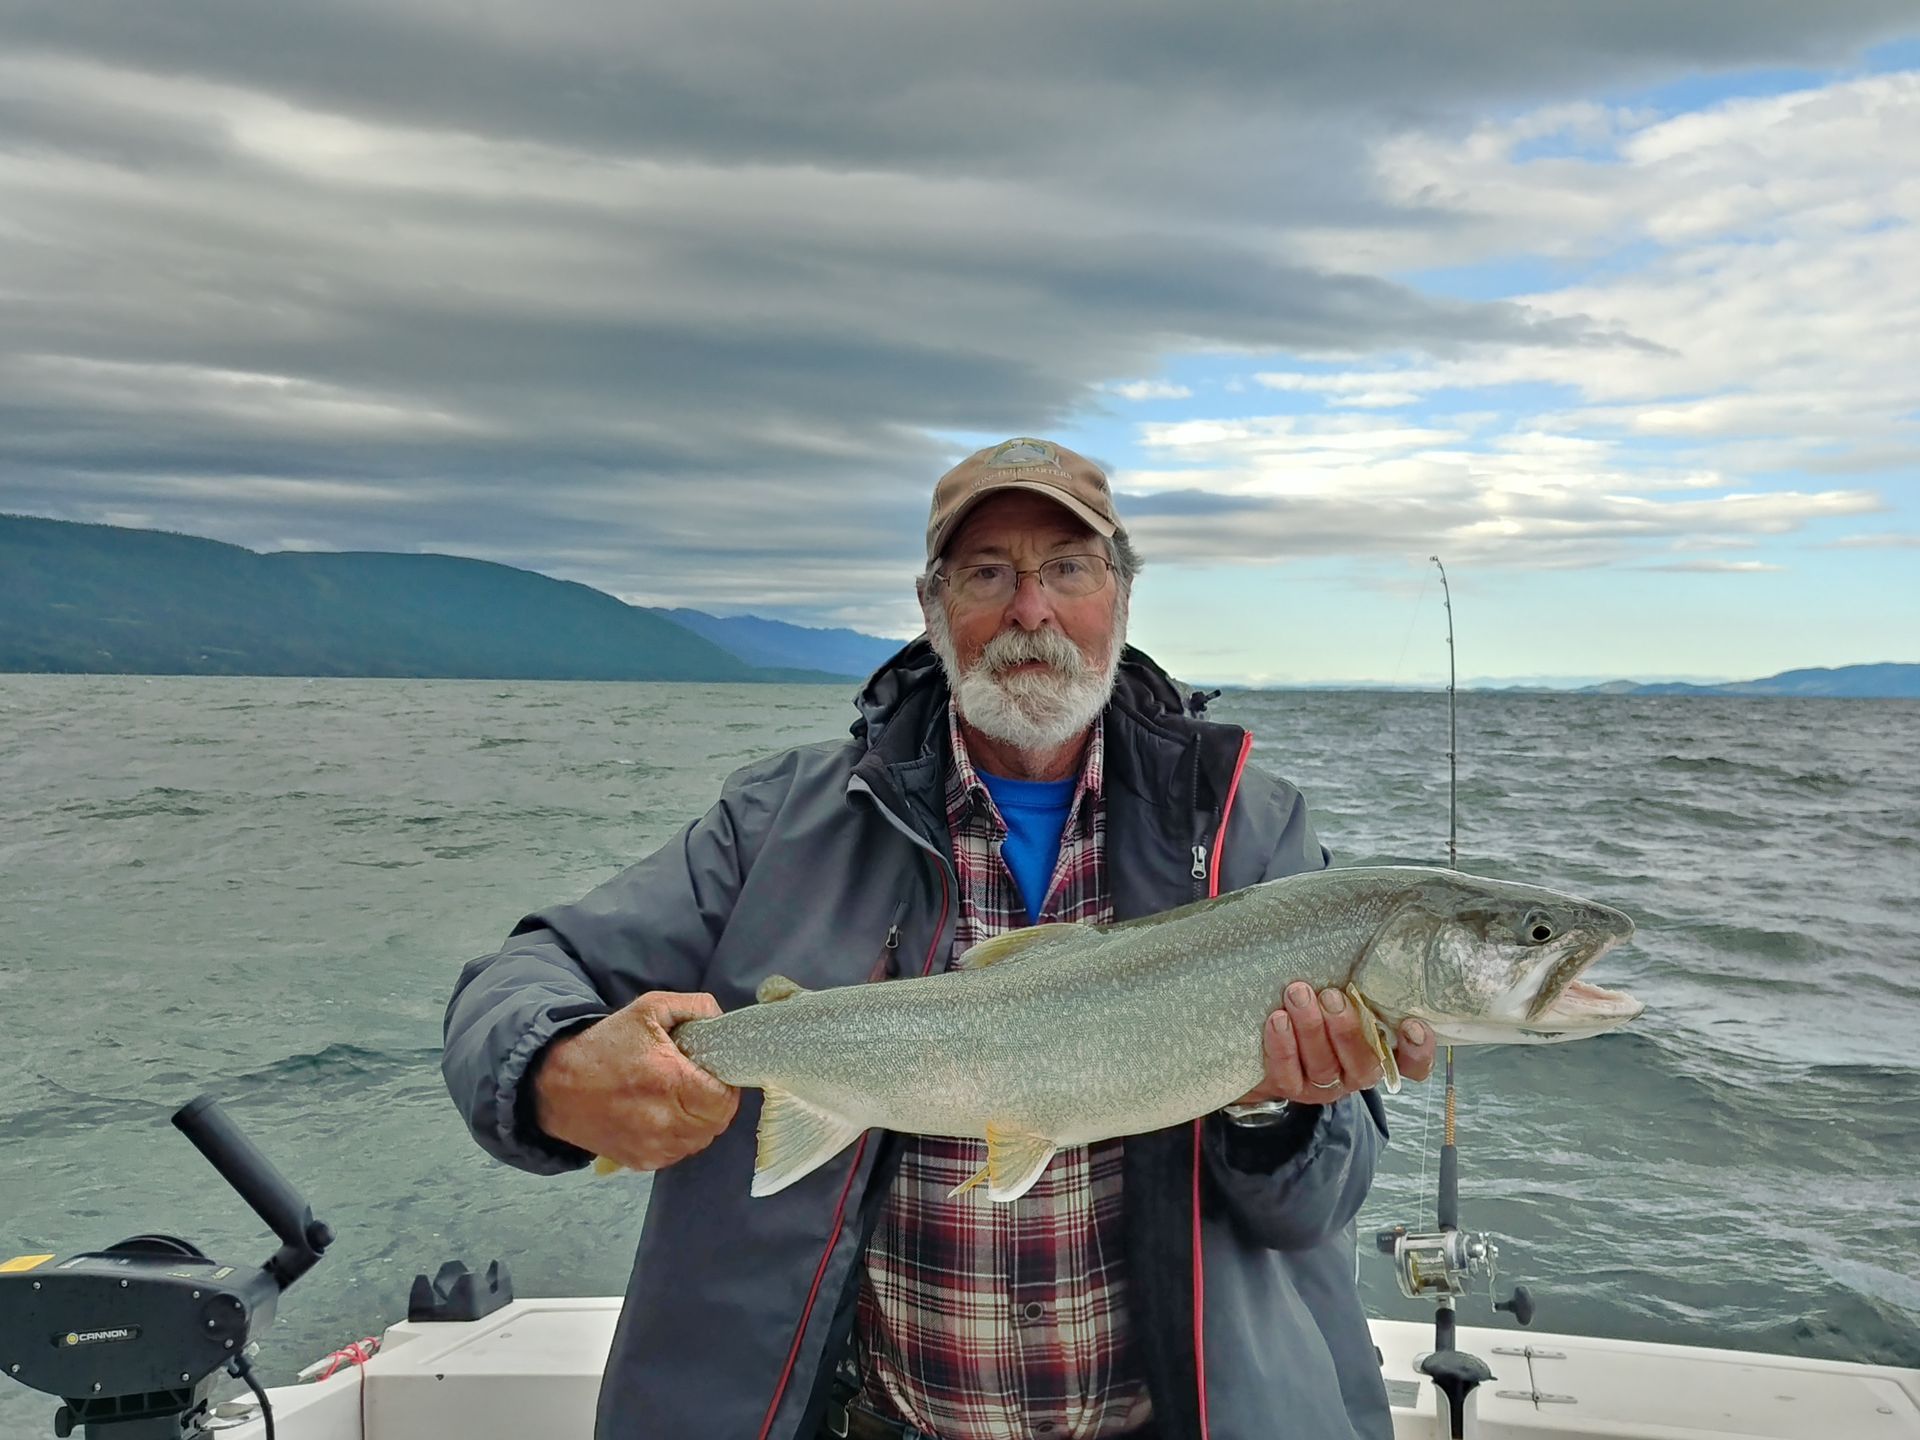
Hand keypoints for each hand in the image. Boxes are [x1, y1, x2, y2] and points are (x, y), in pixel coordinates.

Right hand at [532, 991, 738, 1170]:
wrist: (555, 1085)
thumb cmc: (603, 1045)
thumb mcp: (648, 1009)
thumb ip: (693, 1006)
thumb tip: (721, 1019)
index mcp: (670, 1083)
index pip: (725, 1099)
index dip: (727, 1084)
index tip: (714, 1071)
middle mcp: (664, 1122)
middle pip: (717, 1122)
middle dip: (715, 1101)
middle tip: (700, 1082)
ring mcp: (653, 1147)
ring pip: (701, 1140)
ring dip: (699, 1120)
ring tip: (680, 1097)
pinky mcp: (641, 1162)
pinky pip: (678, 1152)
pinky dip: (679, 1136)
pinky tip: (662, 1115)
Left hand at [1236, 982, 1436, 1106]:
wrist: (1266, 1038)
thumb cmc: (1315, 1004)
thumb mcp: (1340, 991)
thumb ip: (1358, 981)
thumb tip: (1364, 933)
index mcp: (1379, 1051)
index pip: (1411, 1064)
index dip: (1418, 1051)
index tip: (1412, 1024)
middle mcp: (1356, 1071)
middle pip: (1362, 1062)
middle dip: (1346, 1029)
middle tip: (1332, 996)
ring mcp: (1324, 1084)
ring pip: (1323, 1064)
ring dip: (1311, 1029)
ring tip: (1298, 994)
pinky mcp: (1291, 1087)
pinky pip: (1288, 1072)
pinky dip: (1283, 1046)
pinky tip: (1277, 1020)